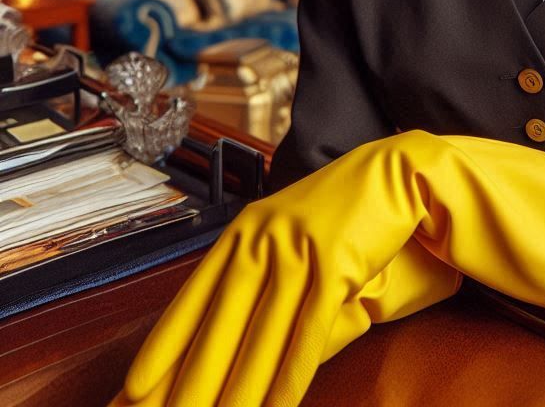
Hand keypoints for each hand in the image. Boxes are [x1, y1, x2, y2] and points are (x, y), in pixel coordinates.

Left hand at [110, 236, 459, 406]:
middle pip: (222, 324)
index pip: (194, 296)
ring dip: (240, 390)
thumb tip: (221, 314)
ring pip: (262, 335)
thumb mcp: (285, 225)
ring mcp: (299, 250)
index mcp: (245, 231)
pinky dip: (291, 374)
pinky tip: (278, 405)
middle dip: (194, 382)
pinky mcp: (337, 264)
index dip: (165, 344)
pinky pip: (309, 329)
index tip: (136, 386)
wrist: (394, 174)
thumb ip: (255, 262)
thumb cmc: (339, 206)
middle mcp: (264, 239)